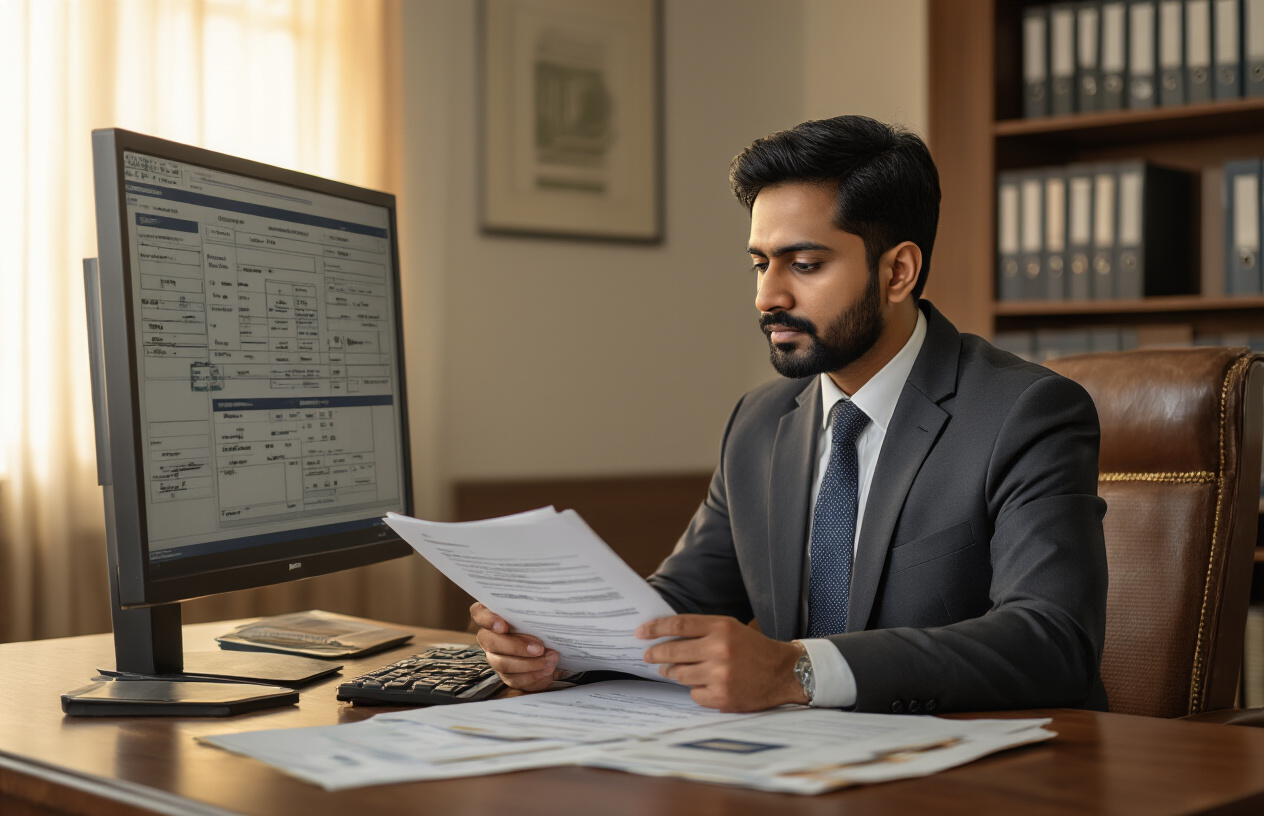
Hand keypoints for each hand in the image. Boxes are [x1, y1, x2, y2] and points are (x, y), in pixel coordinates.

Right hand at [470, 602, 558, 691]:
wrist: (547, 640)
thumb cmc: (536, 620)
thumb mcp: (533, 612)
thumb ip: (530, 612)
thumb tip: (543, 616)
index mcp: (490, 615)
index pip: (479, 613)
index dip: (489, 620)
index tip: (503, 626)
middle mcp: (488, 637)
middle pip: (493, 644)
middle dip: (518, 648)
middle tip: (540, 649)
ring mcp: (495, 657)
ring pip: (504, 665)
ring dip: (529, 666)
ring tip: (550, 661)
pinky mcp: (506, 674)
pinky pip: (515, 680)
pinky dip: (533, 679)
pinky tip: (547, 674)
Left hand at [637, 614, 806, 711]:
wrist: (783, 672)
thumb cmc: (753, 649)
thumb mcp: (730, 629)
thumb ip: (701, 631)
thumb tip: (665, 636)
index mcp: (721, 628)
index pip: (678, 625)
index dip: (655, 628)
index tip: (640, 632)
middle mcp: (719, 650)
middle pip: (673, 652)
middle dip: (656, 654)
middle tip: (648, 655)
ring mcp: (720, 675)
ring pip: (680, 675)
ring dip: (674, 672)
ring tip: (674, 670)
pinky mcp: (722, 697)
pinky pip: (694, 693)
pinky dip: (696, 689)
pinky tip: (705, 684)